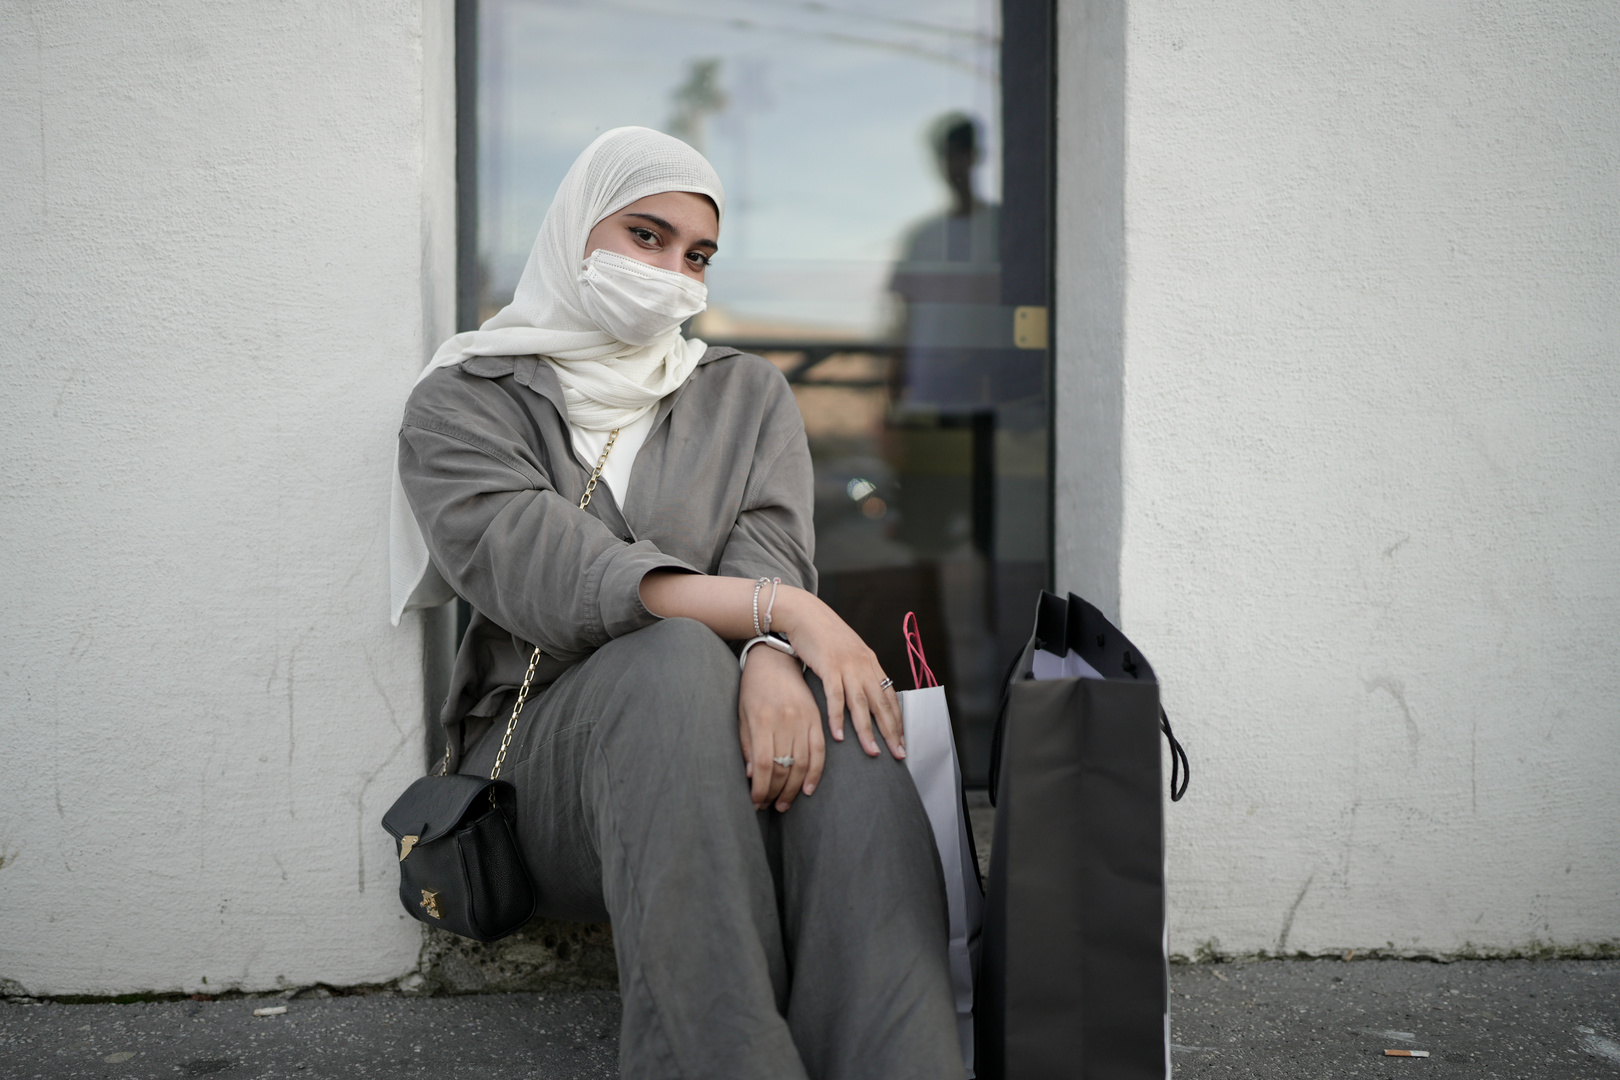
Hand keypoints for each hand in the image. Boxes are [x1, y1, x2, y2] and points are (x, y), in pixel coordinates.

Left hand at [738, 645, 823, 811]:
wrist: (775, 660)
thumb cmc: (752, 689)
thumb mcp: (742, 714)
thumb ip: (747, 745)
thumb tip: (752, 777)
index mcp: (762, 719)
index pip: (763, 764)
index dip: (760, 788)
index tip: (756, 803)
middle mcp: (786, 720)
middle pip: (784, 767)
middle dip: (775, 793)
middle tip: (769, 807)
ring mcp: (804, 719)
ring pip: (803, 763)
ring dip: (794, 789)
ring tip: (785, 804)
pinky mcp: (816, 718)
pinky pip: (820, 751)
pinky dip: (816, 773)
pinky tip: (808, 789)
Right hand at [770, 587, 903, 760]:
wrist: (804, 613)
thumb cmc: (823, 634)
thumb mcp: (847, 652)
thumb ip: (857, 671)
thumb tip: (863, 694)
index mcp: (870, 662)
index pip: (889, 697)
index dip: (896, 720)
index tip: (901, 740)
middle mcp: (863, 665)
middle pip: (881, 704)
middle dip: (891, 731)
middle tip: (898, 753)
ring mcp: (847, 665)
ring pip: (861, 705)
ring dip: (867, 731)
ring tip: (872, 752)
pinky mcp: (829, 666)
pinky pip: (836, 697)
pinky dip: (838, 718)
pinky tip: (839, 735)